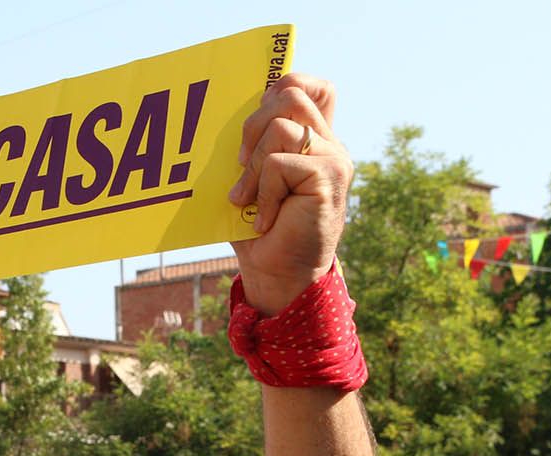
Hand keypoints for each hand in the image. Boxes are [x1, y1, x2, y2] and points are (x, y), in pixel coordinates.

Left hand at [228, 74, 352, 314]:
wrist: (279, 274)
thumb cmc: (259, 229)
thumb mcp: (250, 180)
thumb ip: (249, 147)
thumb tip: (217, 116)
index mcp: (313, 139)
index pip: (312, 86)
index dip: (282, 86)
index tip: (258, 119)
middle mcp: (329, 143)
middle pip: (291, 93)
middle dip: (253, 124)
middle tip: (241, 165)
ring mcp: (333, 158)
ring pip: (283, 126)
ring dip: (255, 164)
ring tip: (249, 198)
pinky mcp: (329, 177)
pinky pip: (280, 163)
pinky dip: (262, 191)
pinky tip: (264, 218)